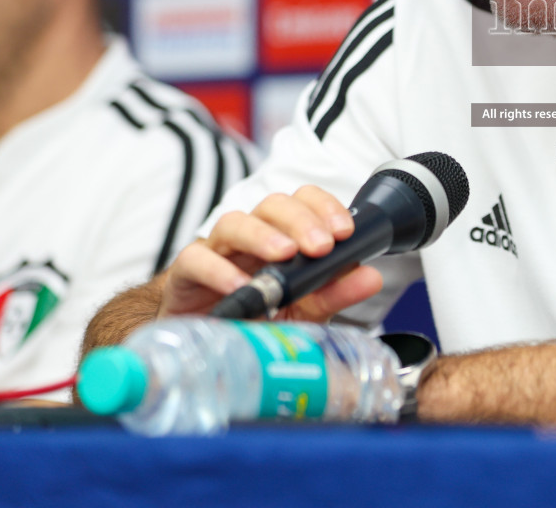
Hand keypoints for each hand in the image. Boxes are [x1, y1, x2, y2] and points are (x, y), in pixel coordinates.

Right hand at [160, 186, 383, 322]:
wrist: (204, 353)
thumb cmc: (254, 323)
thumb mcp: (301, 312)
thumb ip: (333, 293)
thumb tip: (370, 276)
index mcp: (280, 238)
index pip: (303, 201)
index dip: (324, 207)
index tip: (345, 231)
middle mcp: (249, 239)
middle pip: (272, 205)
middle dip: (301, 220)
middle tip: (321, 246)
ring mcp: (216, 253)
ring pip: (234, 222)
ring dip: (262, 234)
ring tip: (285, 254)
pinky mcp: (184, 276)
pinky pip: (196, 260)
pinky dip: (219, 270)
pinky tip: (241, 285)